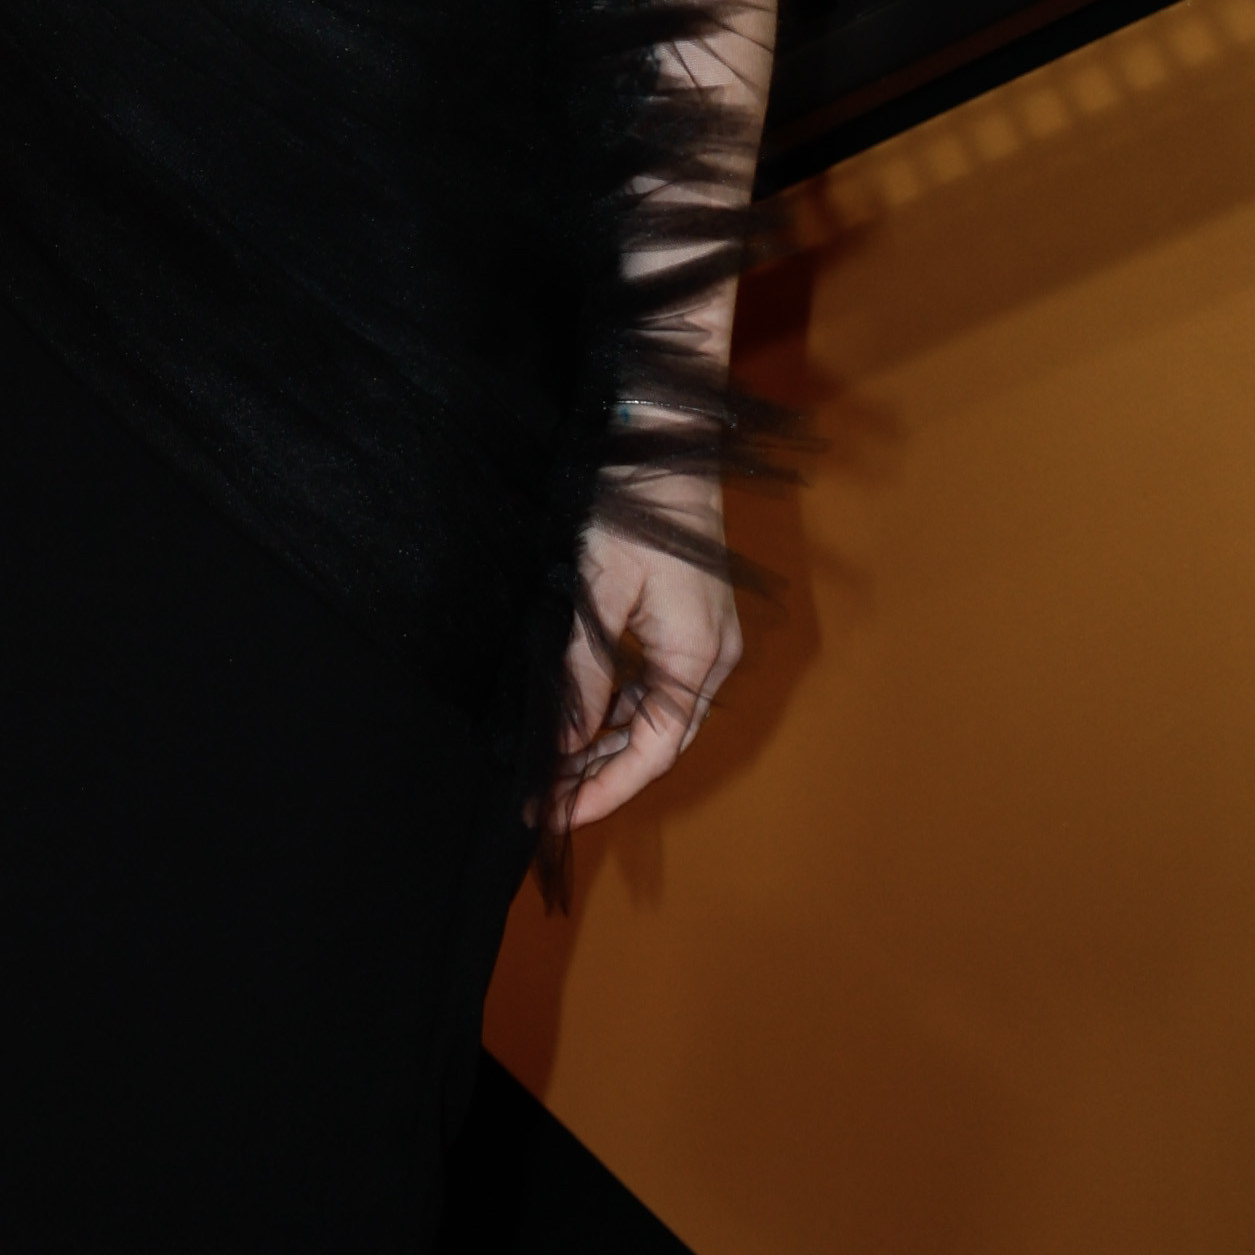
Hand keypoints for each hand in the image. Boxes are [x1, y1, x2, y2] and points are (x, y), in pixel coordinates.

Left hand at [554, 530, 740, 832]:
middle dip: (602, 777)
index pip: (652, 753)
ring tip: (554, 772)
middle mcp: (713, 657)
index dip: (603, 791)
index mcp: (696, 657)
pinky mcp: (693, 624)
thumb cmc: (631, 506)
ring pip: (659, 719)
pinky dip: (622, 714)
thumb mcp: (594, 593)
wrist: (664, 440)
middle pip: (659, 743)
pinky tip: (584, 724)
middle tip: (542, 801)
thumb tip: (565, 746)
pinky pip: (660, 689)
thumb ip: (580, 676)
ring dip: (610, 748)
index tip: (553, 815)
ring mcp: (708, 640)